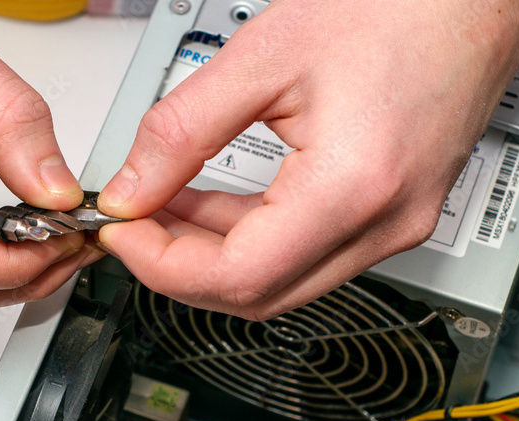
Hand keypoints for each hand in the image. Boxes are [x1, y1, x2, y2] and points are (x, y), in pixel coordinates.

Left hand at [97, 0, 518, 318]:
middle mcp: (383, 225)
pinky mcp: (388, 219)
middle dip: (179, 267)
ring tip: (161, 204)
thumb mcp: (261, 59)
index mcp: (354, 188)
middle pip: (256, 294)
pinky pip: (302, 254)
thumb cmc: (396, 8)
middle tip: (132, 224)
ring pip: (277, 281)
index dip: (163, 265)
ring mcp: (392, 228)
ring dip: (208, 254)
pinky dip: (246, 238)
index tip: (121, 233)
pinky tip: (207, 202)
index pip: (239, 277)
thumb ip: (181, 132)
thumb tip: (131, 189)